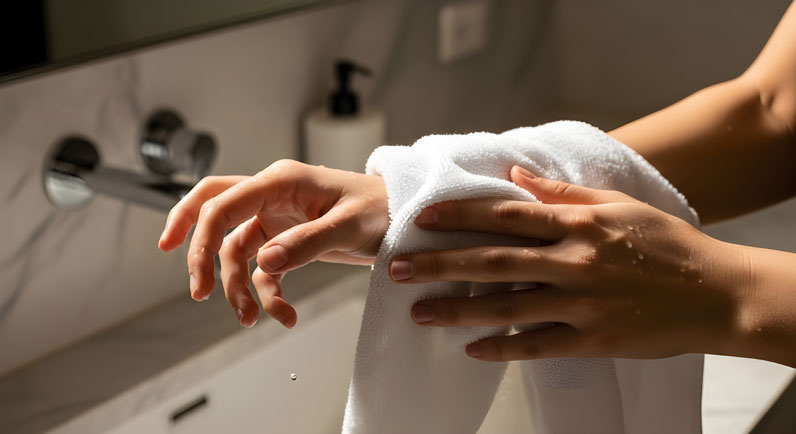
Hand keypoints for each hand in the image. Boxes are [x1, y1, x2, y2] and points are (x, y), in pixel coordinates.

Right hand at [158, 160, 388, 327]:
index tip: (171, 250)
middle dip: (201, 254)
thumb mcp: (349, 226)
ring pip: (238, 252)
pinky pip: (264, 270)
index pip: (225, 199)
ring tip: (251, 320)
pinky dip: (268, 294)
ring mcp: (276, 219)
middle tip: (199, 292)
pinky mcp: (286, 241)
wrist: (403, 218)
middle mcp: (272, 196)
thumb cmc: (381, 209)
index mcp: (281, 181)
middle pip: (216, 216)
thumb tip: (265, 261)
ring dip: (240, 288)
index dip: (191, 222)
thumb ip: (307, 242)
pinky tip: (284, 315)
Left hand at [390, 166, 750, 361]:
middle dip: (440, 263)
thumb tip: (515, 174)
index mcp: (579, 224)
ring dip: (457, 309)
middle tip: (397, 268)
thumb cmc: (667, 245)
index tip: (422, 217)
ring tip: (418, 311)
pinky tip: (470, 348)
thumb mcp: (619, 205)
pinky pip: (537, 345)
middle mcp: (573, 262)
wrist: (717, 293)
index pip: (505, 214)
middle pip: (493, 260)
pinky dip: (502, 347)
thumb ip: (563, 192)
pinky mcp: (593, 339)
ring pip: (506, 306)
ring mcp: (581, 304)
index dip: (459, 214)